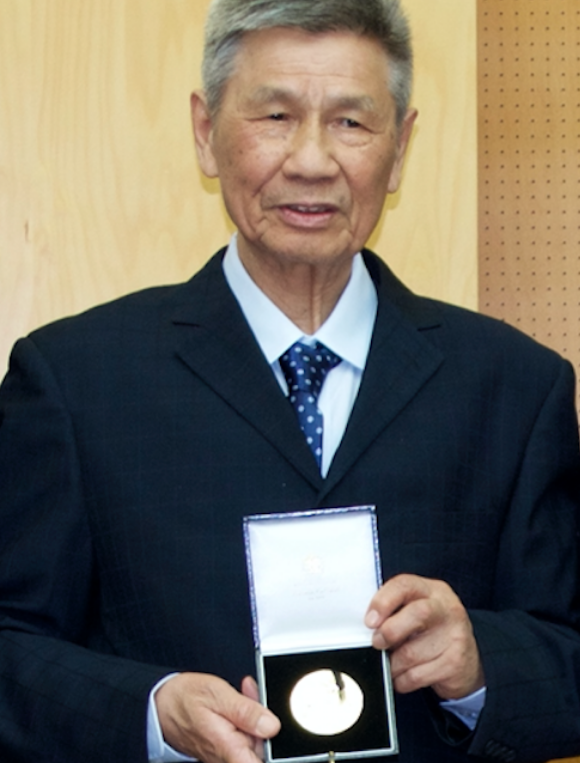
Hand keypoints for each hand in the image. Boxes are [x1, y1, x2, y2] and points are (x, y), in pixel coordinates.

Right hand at [155, 672, 279, 762]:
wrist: (160, 705)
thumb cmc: (184, 699)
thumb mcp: (217, 695)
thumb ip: (245, 712)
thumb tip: (271, 726)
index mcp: (229, 748)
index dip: (274, 751)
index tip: (278, 735)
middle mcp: (228, 757)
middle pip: (262, 747)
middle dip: (263, 718)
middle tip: (252, 693)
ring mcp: (226, 754)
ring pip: (254, 738)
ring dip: (254, 715)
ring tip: (243, 692)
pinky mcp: (224, 748)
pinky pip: (243, 735)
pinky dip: (245, 716)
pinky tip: (239, 699)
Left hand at [365, 574, 483, 699]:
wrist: (468, 659)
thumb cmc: (432, 630)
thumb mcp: (416, 609)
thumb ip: (394, 609)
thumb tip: (368, 624)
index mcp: (431, 590)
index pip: (405, 585)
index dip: (383, 602)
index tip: (369, 620)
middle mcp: (446, 609)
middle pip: (417, 614)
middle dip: (390, 631)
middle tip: (378, 642)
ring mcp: (454, 636)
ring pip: (411, 653)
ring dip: (392, 664)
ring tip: (390, 663)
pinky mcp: (455, 664)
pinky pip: (416, 676)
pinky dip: (401, 680)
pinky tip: (403, 676)